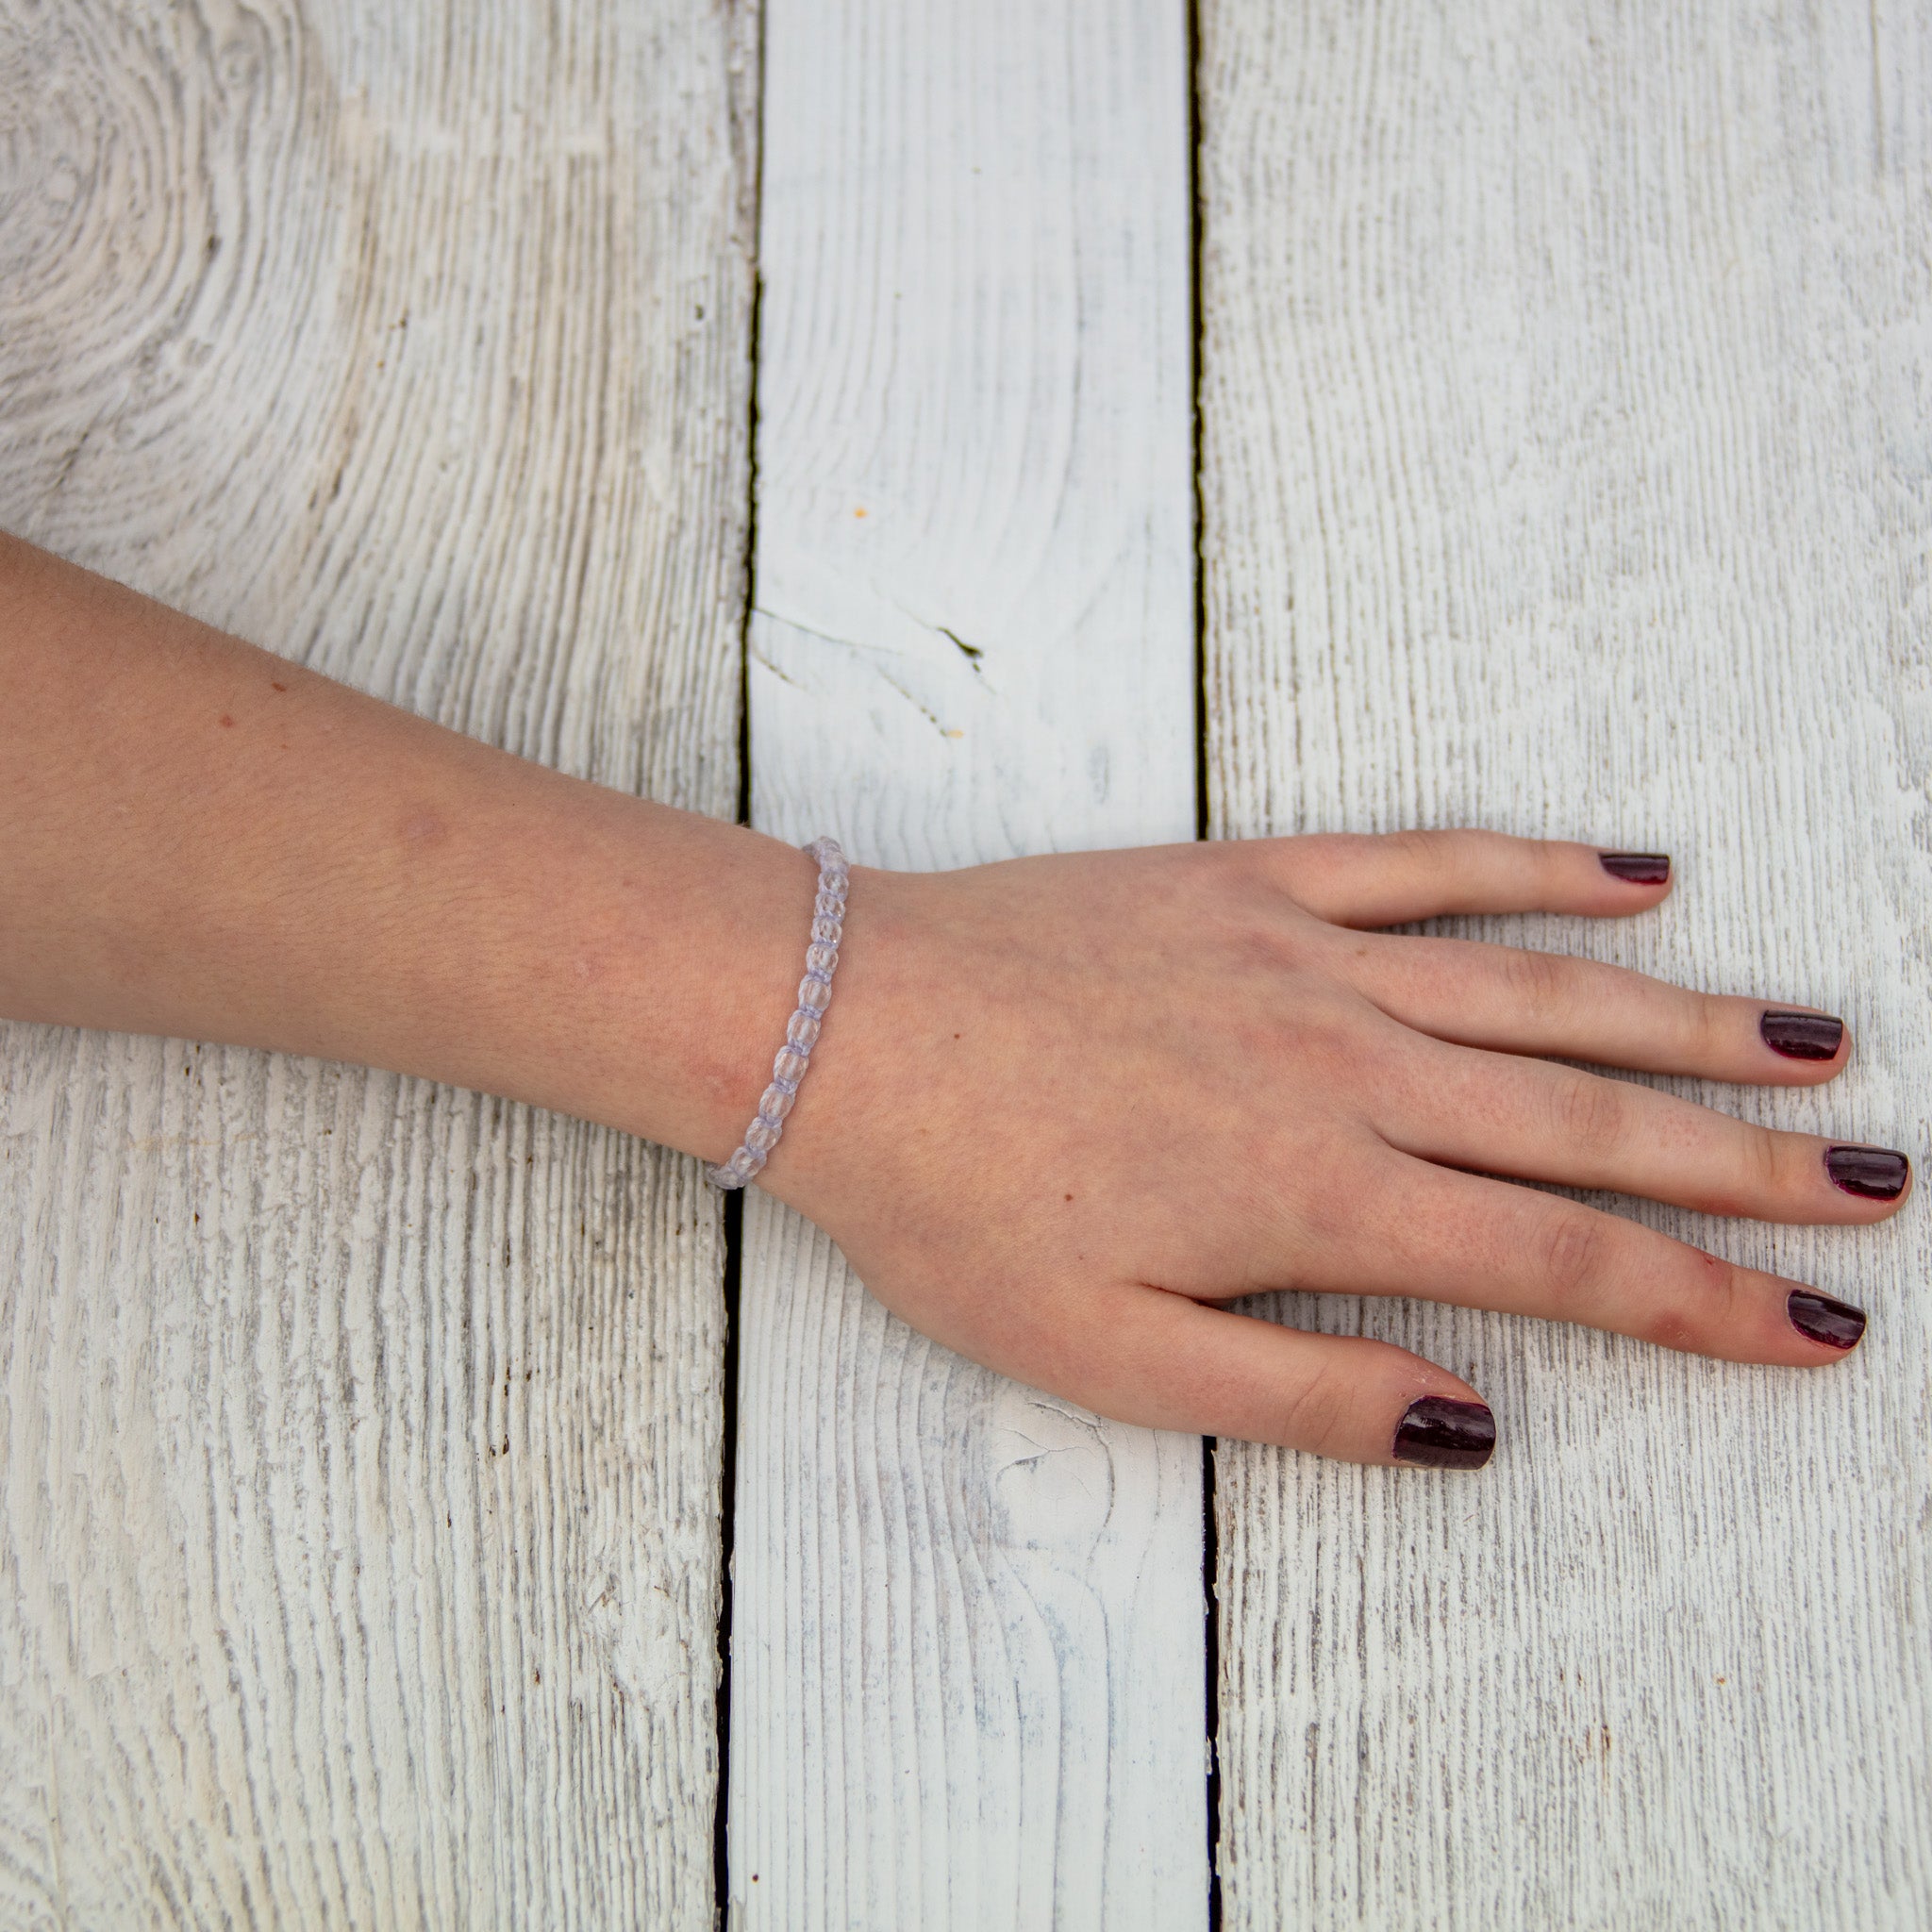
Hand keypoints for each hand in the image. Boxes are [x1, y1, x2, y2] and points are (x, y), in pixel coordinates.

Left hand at [761, 831, 1908, 1467]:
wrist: (844, 1030)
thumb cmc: (956, 1204)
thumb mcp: (1108, 1358)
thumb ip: (1298, 1393)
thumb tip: (1471, 1423)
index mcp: (1318, 1197)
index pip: (1561, 1260)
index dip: (1703, 1299)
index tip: (1819, 1322)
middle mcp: (1346, 1067)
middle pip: (1590, 1116)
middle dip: (1745, 1160)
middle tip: (1874, 1178)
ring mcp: (1307, 958)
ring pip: (1541, 989)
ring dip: (1688, 1016)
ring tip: (1812, 1041)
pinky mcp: (1252, 881)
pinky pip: (1427, 860)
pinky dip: (1539, 866)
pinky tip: (1635, 871)